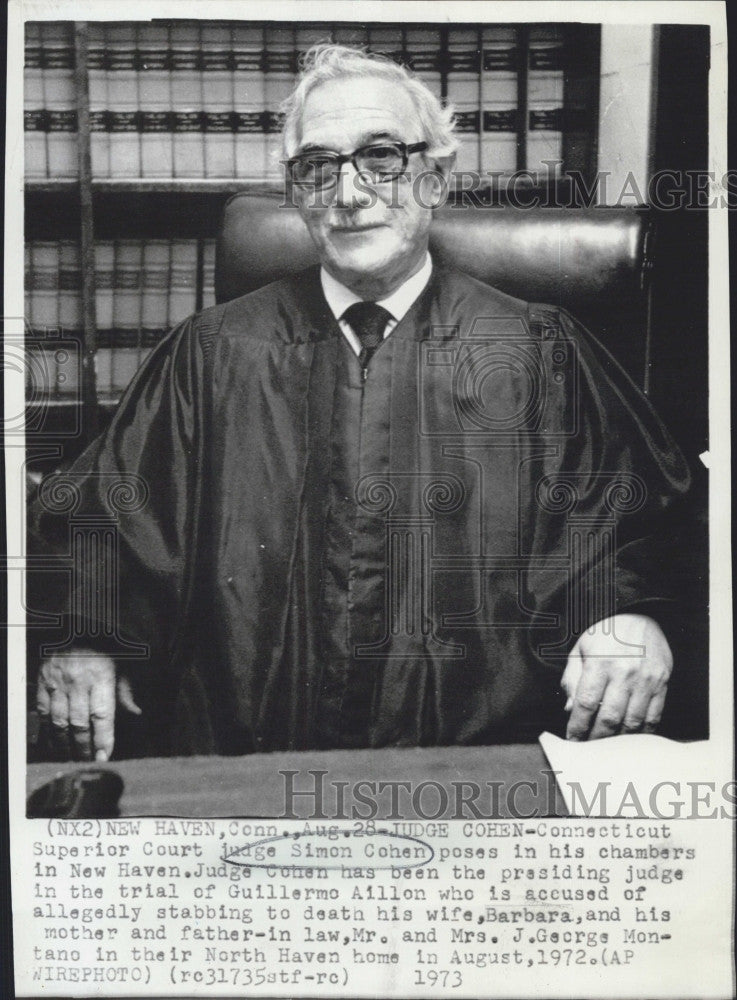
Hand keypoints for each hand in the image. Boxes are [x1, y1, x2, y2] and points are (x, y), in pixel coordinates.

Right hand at [36, 650, 140, 760]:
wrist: (75, 626)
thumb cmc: (103, 647)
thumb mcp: (122, 663)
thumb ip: (126, 689)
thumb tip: (137, 711)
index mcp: (101, 677)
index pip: (102, 715)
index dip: (103, 738)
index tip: (104, 756)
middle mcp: (78, 682)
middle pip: (80, 723)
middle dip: (84, 747)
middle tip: (87, 762)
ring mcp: (58, 683)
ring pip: (59, 722)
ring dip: (65, 744)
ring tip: (71, 758)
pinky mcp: (43, 683)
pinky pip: (44, 712)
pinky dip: (48, 730)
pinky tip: (55, 742)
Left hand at [561, 615, 672, 740]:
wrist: (639, 615)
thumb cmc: (606, 634)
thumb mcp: (580, 649)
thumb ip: (572, 679)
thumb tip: (570, 709)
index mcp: (599, 662)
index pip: (585, 703)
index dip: (577, 726)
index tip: (573, 739)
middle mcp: (624, 672)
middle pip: (609, 718)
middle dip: (596, 738)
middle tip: (588, 748)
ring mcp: (646, 679)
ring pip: (632, 722)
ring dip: (618, 740)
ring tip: (607, 747)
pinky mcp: (662, 683)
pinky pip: (653, 716)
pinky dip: (641, 732)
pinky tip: (630, 738)